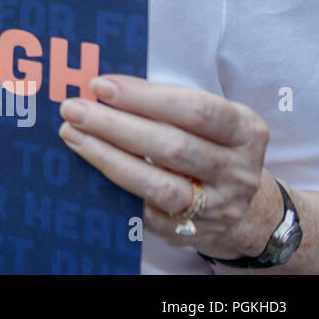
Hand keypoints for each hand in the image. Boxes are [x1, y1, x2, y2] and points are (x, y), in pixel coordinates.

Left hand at [58, 74, 274, 258]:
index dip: (143, 97)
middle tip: (73, 110)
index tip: (100, 86)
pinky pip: (147, 213)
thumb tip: (102, 89)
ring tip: (72, 135)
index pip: (194, 109)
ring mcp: (217, 206)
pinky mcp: (192, 232)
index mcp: (245, 130)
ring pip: (159, 185)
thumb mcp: (209, 120)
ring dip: (108, 158)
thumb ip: (165, 103)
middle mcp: (237, 170)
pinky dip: (116, 189)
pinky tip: (89, 169)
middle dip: (115, 126)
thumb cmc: (212, 146)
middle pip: (172, 147)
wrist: (246, 209)